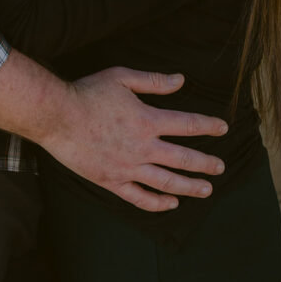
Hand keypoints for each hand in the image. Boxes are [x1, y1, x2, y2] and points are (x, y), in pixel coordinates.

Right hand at [40, 67, 228, 212]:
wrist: (57, 116)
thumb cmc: (88, 92)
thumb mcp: (122, 77)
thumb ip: (154, 81)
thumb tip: (181, 79)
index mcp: (148, 120)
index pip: (188, 124)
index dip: (208, 126)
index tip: (223, 128)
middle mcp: (143, 147)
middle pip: (183, 158)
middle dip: (206, 163)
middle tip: (221, 167)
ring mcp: (128, 167)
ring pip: (166, 182)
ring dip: (189, 187)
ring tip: (206, 189)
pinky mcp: (111, 181)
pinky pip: (139, 197)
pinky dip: (158, 203)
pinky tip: (171, 204)